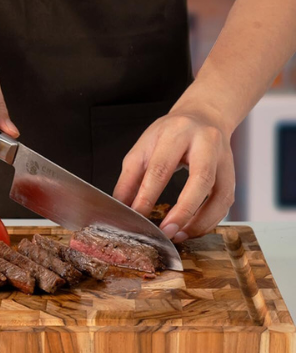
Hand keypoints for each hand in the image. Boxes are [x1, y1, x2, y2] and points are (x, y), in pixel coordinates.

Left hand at [112, 109, 234, 240]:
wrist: (203, 115)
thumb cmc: (169, 134)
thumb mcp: (142, 149)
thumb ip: (129, 179)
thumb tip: (120, 208)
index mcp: (177, 133)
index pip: (161, 168)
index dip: (148, 197)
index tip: (137, 218)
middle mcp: (206, 143)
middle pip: (200, 180)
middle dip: (182, 211)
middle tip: (165, 232)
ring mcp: (224, 158)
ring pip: (221, 195)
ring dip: (201, 222)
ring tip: (179, 236)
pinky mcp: (233, 174)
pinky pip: (225, 202)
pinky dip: (209, 221)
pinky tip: (192, 230)